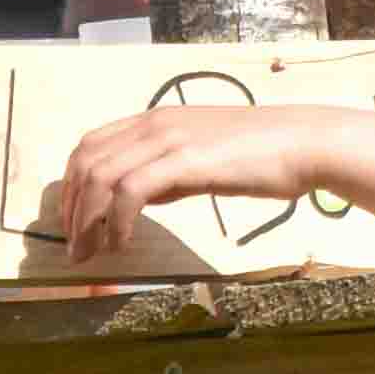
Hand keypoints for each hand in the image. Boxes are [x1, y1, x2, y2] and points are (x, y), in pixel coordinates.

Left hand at [42, 104, 347, 264]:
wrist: (303, 143)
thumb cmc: (261, 155)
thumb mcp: (202, 161)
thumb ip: (168, 175)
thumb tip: (138, 200)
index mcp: (156, 120)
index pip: (92, 145)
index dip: (71, 185)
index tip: (72, 221)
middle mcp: (155, 123)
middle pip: (87, 161)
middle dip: (71, 208)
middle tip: (74, 247)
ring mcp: (169, 138)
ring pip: (101, 175)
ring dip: (87, 220)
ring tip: (89, 253)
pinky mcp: (185, 159)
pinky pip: (131, 190)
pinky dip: (117, 220)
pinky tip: (123, 243)